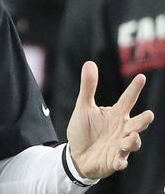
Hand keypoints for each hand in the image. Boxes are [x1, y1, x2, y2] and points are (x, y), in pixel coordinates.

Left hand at [66, 61, 154, 178]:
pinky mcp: (114, 160)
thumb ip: (88, 87)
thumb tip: (89, 63)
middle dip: (143, 121)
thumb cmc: (83, 129)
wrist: (76, 154)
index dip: (134, 89)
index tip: (141, 77)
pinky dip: (121, 162)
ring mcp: (120, 145)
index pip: (127, 100)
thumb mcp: (83, 107)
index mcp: (116, 114)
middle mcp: (122, 129)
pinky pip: (121, 162)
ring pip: (132, 143)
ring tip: (130, 138)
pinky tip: (120, 162)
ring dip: (132, 141)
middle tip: (149, 114)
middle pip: (137, 124)